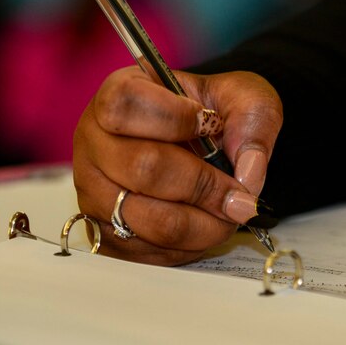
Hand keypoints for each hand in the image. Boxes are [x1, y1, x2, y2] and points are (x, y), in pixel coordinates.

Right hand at [73, 67, 282, 264]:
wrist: (204, 146)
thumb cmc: (213, 116)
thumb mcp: (242, 97)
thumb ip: (253, 122)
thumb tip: (247, 174)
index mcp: (118, 93)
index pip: (126, 105)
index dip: (175, 120)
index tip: (211, 126)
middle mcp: (94, 140)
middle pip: (143, 168)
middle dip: (204, 186)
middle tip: (239, 194)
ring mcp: (93, 189)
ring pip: (148, 219)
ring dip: (203, 224)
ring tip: (229, 213)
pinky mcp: (104, 231)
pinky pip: (148, 251)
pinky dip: (189, 245)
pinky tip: (205, 226)